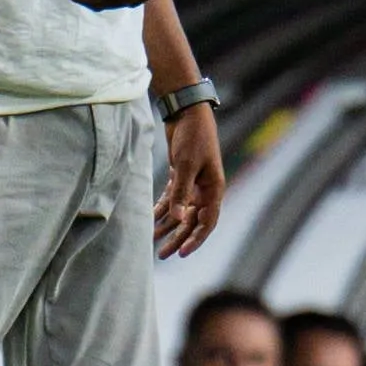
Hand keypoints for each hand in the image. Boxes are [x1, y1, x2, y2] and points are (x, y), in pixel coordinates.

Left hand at [156, 101, 223, 258]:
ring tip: (154, 240)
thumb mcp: (186, 165)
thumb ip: (181, 193)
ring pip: (181, 212)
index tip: (182, 253)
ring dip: (169, 226)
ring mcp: (193, 183)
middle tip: (163, 254)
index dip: (195, 239)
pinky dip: (163, 209)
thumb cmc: (192, 137)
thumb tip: (177, 220)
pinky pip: (173, 199)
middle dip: (178, 238)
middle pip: (192, 221)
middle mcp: (205, 189)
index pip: (207, 222)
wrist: (187, 112)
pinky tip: (151, 219)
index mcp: (214, 189)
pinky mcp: (181, 176)